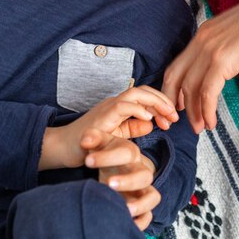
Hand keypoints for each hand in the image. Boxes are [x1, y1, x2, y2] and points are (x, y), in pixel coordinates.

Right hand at [40, 86, 177, 169]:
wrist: (63, 148)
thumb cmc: (89, 143)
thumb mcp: (117, 134)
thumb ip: (133, 127)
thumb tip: (151, 122)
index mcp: (119, 106)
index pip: (144, 95)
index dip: (161, 103)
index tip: (172, 118)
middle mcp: (114, 102)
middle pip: (142, 90)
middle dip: (162, 100)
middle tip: (174, 115)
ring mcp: (107, 107)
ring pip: (134, 93)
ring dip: (154, 102)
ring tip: (166, 114)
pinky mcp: (101, 117)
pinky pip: (121, 106)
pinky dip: (137, 109)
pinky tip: (149, 118)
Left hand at [83, 129, 160, 230]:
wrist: (101, 164)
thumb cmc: (100, 151)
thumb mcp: (96, 141)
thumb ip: (91, 137)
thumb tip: (85, 140)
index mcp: (130, 152)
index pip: (127, 152)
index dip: (108, 157)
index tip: (88, 161)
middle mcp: (139, 170)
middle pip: (145, 175)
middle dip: (128, 181)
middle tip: (108, 183)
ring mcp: (140, 189)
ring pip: (152, 196)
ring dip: (141, 204)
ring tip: (125, 209)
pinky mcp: (138, 205)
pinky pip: (148, 215)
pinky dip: (141, 221)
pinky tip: (127, 223)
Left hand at [162, 0, 238, 131]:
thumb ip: (228, 46)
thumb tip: (228, 63)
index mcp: (204, 32)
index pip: (178, 63)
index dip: (174, 87)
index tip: (179, 104)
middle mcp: (201, 39)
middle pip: (174, 75)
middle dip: (173, 101)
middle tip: (180, 121)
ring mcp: (210, 48)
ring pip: (190, 86)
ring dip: (193, 111)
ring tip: (199, 127)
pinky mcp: (223, 59)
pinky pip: (207, 91)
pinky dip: (206, 110)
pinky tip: (211, 122)